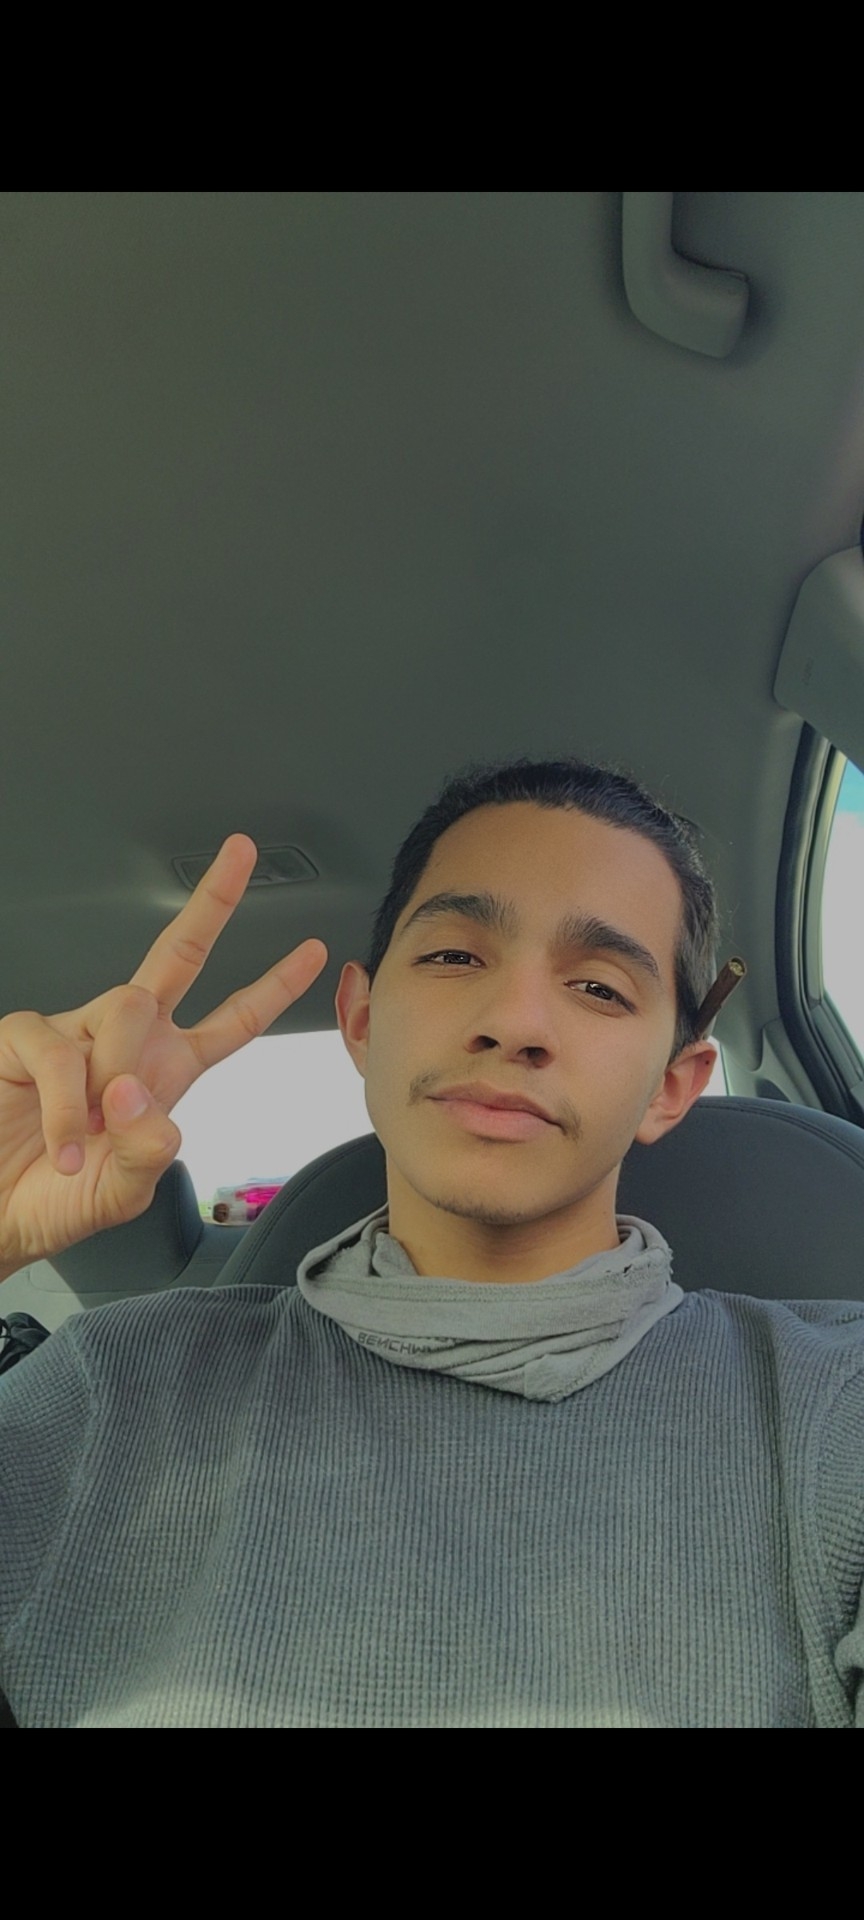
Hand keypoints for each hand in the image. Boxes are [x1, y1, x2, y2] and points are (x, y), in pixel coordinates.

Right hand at [0, 835, 328, 1277]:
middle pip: (178, 954)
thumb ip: (146, 1154)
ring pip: (127, 1006)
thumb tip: (142, 1097)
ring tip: (92, 1129)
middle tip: (240, 853)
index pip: (231, 1021)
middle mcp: (125, 1039)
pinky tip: (64, 1141)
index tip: (314, 952)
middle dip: (213, 901)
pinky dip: (67, 1107)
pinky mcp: (25, 1037)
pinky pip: (61, 1051)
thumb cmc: (55, 1200)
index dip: (272, 987)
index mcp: (166, 1070)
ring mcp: (76, 1031)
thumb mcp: (121, 1193)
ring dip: (117, 1074)